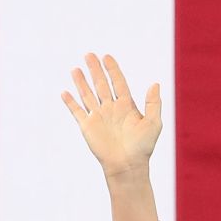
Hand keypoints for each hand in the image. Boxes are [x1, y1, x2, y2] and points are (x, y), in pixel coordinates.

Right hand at [62, 53, 161, 178]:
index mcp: (126, 106)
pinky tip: (65, 92)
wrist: (127, 166)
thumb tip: (155, 83)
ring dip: (81, 82)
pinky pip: (77, 111)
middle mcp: (111, 108)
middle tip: (89, 54)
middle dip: (95, 70)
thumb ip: (153, 103)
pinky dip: (70, 102)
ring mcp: (98, 117)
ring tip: (76, 69)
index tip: (107, 56)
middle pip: (101, 84)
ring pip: (88, 94)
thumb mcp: (153, 123)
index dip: (112, 69)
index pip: (118, 82)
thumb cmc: (143, 147)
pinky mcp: (87, 126)